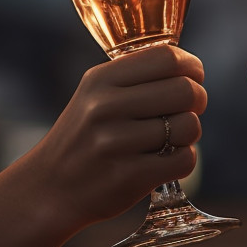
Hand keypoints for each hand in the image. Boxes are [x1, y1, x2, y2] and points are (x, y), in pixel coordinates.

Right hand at [23, 44, 205, 229]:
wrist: (49, 189)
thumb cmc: (85, 137)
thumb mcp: (95, 95)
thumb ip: (135, 78)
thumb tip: (190, 70)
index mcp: (101, 79)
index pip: (168, 57)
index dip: (192, 68)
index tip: (193, 79)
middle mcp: (105, 107)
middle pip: (185, 91)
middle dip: (197, 101)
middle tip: (187, 111)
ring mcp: (115, 143)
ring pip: (189, 126)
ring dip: (189, 134)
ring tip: (171, 139)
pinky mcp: (128, 177)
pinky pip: (185, 160)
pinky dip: (184, 160)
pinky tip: (165, 160)